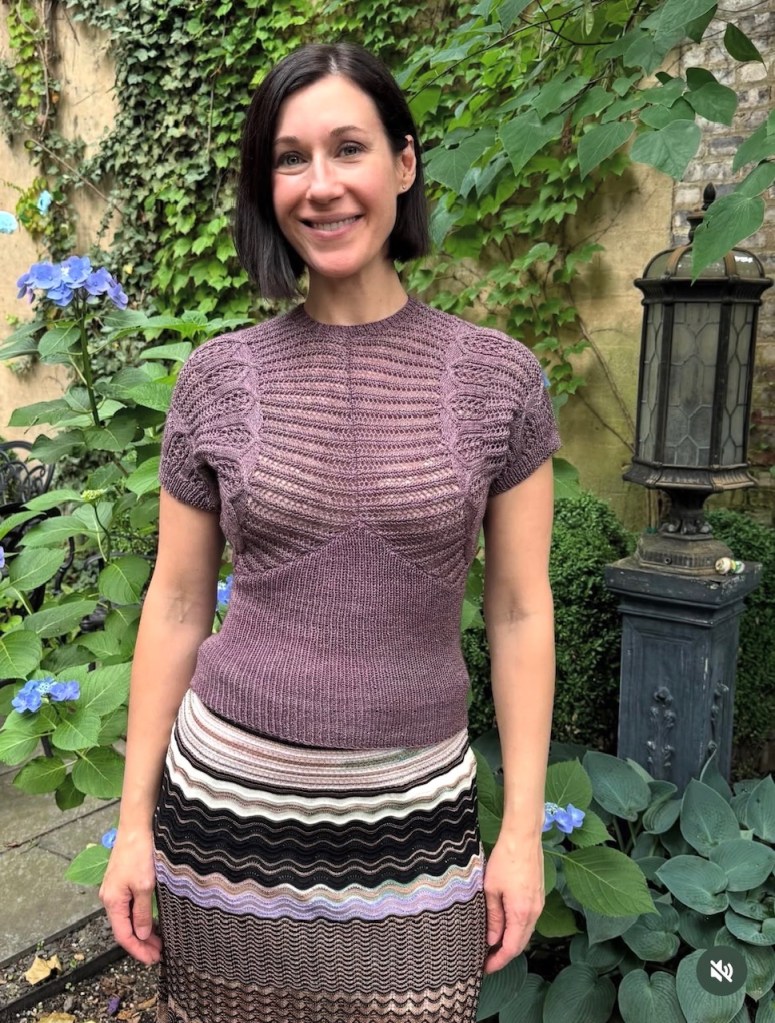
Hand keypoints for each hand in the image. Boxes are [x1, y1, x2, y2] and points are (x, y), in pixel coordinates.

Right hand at [99, 828, 161, 964]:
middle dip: (141, 944)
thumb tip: (141, 936)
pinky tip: (153, 921)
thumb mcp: (144, 885)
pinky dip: (142, 917)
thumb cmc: (139, 853)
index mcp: (112, 901)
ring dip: (143, 931)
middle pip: (125, 928)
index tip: (153, 959)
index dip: (137, 950)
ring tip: (159, 942)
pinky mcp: (124, 880)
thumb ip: (142, 912)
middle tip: (159, 954)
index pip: (123, 935)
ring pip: (128, 918)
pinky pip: (131, 906)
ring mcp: (116, 889)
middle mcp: (110, 897)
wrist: (137, 825)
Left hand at [482, 830, 544, 973]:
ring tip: (492, 945)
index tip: (485, 969)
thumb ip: (493, 917)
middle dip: (504, 955)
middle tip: (486, 960)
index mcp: (521, 913)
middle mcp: (534, 912)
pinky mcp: (539, 895)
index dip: (498, 961)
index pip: (511, 948)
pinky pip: (528, 920)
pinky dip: (517, 929)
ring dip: (511, 941)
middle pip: (520, 943)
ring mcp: (539, 904)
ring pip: (525, 932)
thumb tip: (492, 940)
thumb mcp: (491, 889)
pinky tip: (504, 926)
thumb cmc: (505, 859)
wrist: (524, 836)